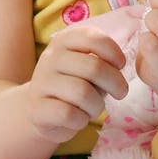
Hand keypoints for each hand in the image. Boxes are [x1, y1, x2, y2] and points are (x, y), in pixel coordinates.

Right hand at [26, 25, 128, 143]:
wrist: (43, 112)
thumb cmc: (75, 85)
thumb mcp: (88, 66)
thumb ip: (102, 61)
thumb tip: (117, 67)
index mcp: (63, 41)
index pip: (93, 38)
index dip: (114, 52)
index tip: (120, 65)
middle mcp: (50, 57)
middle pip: (94, 67)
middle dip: (115, 83)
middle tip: (121, 92)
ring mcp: (41, 82)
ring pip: (83, 93)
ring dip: (97, 105)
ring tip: (94, 107)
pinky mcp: (36, 109)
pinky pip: (69, 114)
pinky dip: (82, 120)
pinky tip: (79, 119)